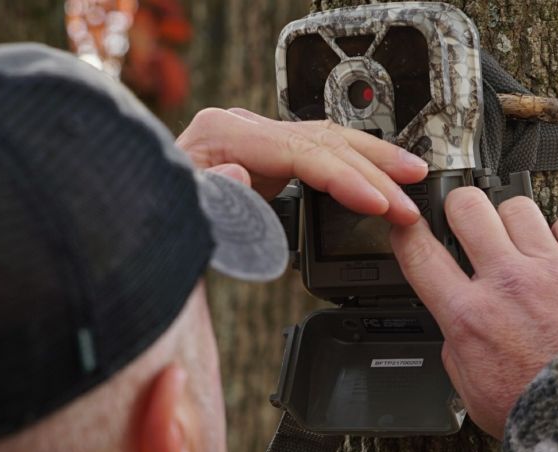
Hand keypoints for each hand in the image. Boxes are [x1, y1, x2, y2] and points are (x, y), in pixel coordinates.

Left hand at [176, 108, 428, 224]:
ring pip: (328, 140)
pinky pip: (318, 155)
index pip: (301, 150)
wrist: (143, 216)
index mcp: (223, 134)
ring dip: (374, 160)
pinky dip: (352, 167)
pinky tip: (378, 175)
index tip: (380, 203)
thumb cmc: (159, 218)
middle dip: (374, 168)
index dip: (346, 177)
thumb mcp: (179, 214)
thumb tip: (241, 173)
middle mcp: (242, 127)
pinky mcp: (264, 155)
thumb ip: (209, 196)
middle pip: (323, 139)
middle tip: (411, 199)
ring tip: (413, 176)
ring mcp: (255, 138)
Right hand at [391, 188, 557, 439]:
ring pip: (518, 208)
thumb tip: (456, 331)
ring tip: (522, 244)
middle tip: (467, 221)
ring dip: (513, 222)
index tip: (408, 225)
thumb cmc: (545, 413)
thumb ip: (458, 353)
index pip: (420, 254)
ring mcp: (552, 270)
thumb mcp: (473, 395)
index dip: (406, 231)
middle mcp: (506, 284)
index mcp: (469, 318)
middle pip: (468, 208)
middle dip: (461, 208)